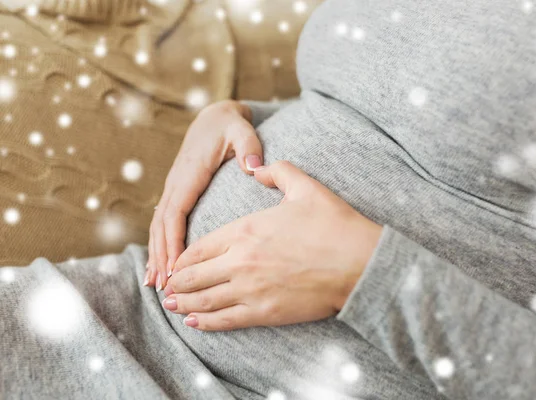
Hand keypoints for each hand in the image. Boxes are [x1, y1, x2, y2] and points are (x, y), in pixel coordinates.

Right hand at [145, 100, 262, 290]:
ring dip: (156, 254)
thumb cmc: (230, 127)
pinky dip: (160, 245)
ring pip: (159, 227)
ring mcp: (174, 189)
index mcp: (190, 174)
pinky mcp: (178, 193)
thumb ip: (248, 147)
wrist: (214, 117)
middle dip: (162, 256)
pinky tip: (161, 265)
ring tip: (155, 284)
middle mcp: (177, 184)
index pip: (176, 213)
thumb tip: (254, 167)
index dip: (174, 241)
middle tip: (165, 287)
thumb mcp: (241, 131)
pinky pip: (164, 223)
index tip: (177, 268)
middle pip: (162, 226)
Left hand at [162, 161, 382, 330]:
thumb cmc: (334, 224)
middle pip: (194, 276)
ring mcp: (251, 290)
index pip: (199, 247)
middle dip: (177, 283)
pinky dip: (205, 322)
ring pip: (204, 300)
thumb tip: (256, 167)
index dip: (182, 258)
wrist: (359, 263)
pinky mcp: (265, 313)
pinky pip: (225, 320)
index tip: (176, 263)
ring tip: (172, 305)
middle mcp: (240, 261)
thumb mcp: (306, 187)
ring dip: (184, 303)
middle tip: (167, 287)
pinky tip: (193, 322)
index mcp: (245, 230)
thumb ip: (277, 172)